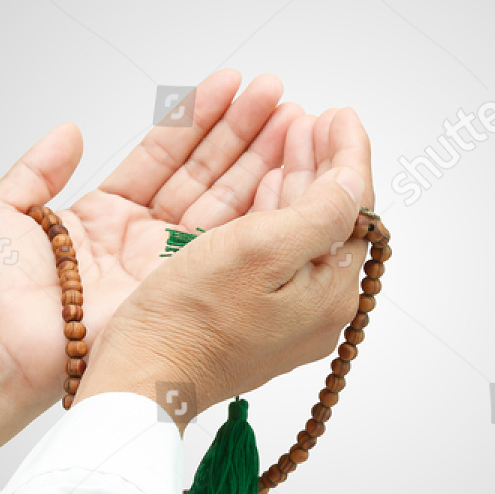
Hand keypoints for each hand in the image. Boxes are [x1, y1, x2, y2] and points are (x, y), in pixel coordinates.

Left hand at [0, 69, 309, 404]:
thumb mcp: (1, 210)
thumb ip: (38, 168)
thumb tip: (68, 130)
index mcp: (101, 216)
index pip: (161, 156)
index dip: (196, 119)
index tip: (230, 85)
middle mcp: (138, 240)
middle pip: (201, 175)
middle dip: (242, 133)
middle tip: (276, 94)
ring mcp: (162, 267)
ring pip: (221, 204)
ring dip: (258, 161)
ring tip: (290, 118)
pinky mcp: (177, 291)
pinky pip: (221, 244)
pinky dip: (254, 208)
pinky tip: (281, 170)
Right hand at [73, 108, 375, 427]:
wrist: (140, 378)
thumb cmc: (191, 322)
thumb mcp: (264, 250)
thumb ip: (321, 211)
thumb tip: (355, 180)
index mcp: (328, 295)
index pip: (354, 210)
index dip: (347, 155)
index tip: (339, 115)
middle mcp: (310, 307)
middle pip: (324, 217)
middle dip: (317, 160)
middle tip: (309, 118)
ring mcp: (276, 311)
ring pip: (292, 227)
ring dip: (290, 174)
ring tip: (286, 132)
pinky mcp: (241, 311)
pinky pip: (263, 247)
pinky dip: (261, 205)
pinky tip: (257, 182)